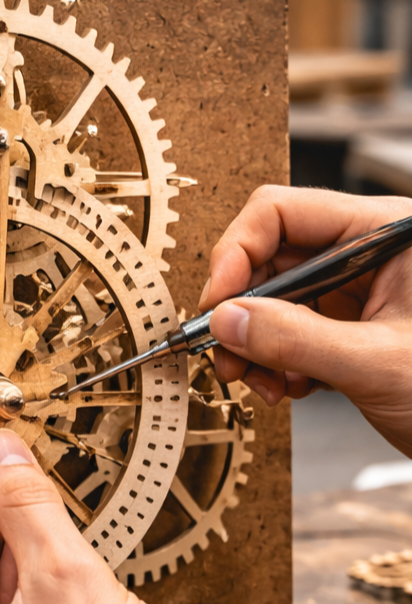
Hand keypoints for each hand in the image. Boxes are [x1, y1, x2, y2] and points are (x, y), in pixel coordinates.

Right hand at [200, 186, 411, 457]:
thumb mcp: (376, 364)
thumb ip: (295, 339)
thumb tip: (225, 319)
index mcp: (386, 234)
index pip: (284, 214)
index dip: (237, 253)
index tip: (216, 304)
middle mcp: (365, 256)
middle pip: (269, 259)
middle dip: (239, 311)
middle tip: (223, 354)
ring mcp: (353, 294)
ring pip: (270, 302)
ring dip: (250, 345)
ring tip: (258, 383)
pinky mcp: (344, 329)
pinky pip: (284, 334)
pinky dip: (270, 364)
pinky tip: (286, 389)